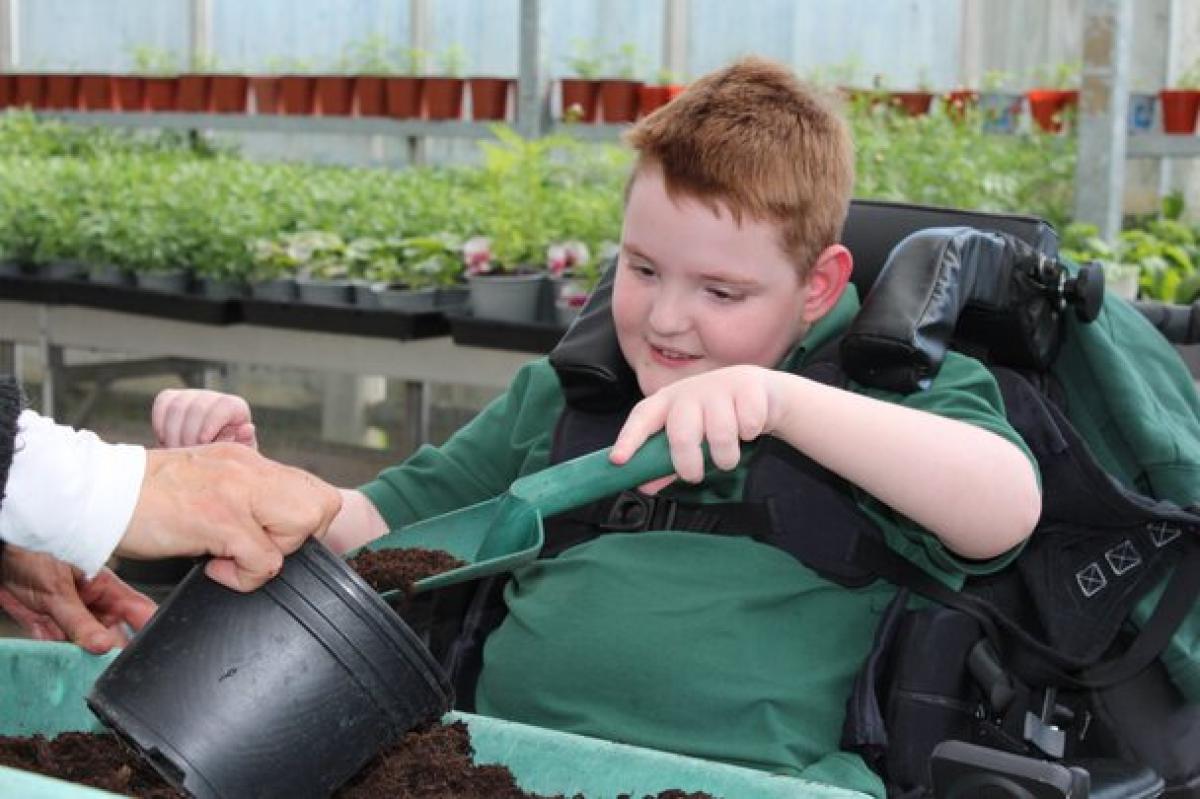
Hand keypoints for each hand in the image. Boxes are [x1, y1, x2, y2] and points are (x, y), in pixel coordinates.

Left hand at [0, 545, 155, 653]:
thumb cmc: (31, 553)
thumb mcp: (58, 591)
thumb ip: (80, 622)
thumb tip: (103, 645)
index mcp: (107, 588)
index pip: (140, 613)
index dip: (149, 633)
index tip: (146, 655)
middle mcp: (93, 605)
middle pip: (113, 637)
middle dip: (110, 653)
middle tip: (104, 665)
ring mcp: (71, 617)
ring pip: (86, 647)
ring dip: (81, 658)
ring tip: (79, 665)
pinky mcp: (48, 628)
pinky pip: (58, 650)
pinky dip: (57, 658)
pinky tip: (57, 658)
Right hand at [120, 443, 342, 591]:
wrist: (96, 493)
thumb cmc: (145, 496)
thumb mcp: (207, 481)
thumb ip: (242, 495)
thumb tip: (269, 524)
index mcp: (248, 461)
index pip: (315, 489)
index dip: (305, 524)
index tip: (274, 540)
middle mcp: (250, 470)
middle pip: (324, 506)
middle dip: (301, 539)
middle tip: (260, 549)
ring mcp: (237, 493)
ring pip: (303, 529)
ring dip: (274, 556)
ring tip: (233, 557)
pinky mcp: (220, 519)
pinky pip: (265, 562)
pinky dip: (243, 578)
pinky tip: (213, 568)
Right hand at [152, 389, 256, 448]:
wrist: (207, 457)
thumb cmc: (228, 457)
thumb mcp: (240, 455)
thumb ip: (244, 443)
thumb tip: (247, 428)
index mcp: (235, 408)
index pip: (224, 406)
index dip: (212, 422)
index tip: (203, 442)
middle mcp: (213, 397)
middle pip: (197, 407)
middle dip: (189, 434)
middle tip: (186, 454)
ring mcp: (192, 396)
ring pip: (177, 406)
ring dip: (173, 432)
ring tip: (176, 451)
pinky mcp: (172, 398)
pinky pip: (162, 403)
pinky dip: (160, 422)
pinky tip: (164, 439)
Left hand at [610, 366, 784, 482]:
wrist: (756, 391)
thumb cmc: (714, 417)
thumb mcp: (689, 436)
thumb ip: (666, 462)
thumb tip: (645, 487)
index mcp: (667, 402)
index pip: (641, 418)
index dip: (629, 439)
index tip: (619, 460)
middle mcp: (689, 392)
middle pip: (681, 433)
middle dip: (688, 463)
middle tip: (694, 476)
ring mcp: (719, 387)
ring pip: (720, 434)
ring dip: (726, 456)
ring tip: (727, 457)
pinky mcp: (748, 388)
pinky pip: (748, 424)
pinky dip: (749, 435)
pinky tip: (748, 431)